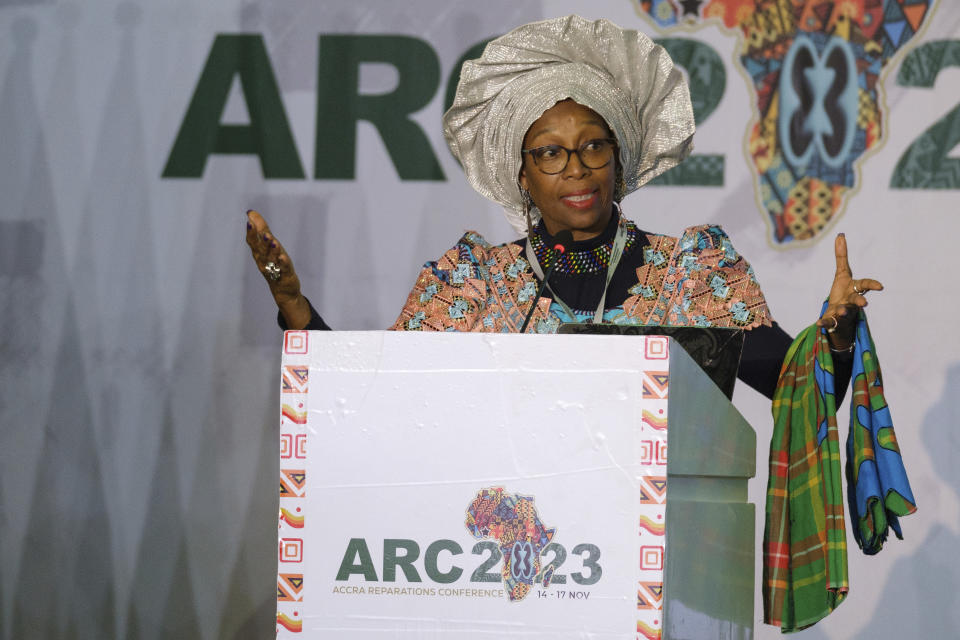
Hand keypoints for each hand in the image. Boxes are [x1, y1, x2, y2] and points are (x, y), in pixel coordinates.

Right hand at [245, 210, 311, 328]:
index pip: (253, 242)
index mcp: (259, 253)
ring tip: (272, 241)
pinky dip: (283, 262)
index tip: (248, 221)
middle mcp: (264, 261)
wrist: (283, 289)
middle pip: (260, 249)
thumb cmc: (275, 264)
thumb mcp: (268, 245)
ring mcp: (274, 268)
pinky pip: (283, 268)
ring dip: (271, 250)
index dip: (251, 232)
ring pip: (271, 258)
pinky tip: (283, 257)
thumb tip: (251, 212)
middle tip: (257, 229)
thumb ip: (261, 229)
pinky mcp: (285, 275)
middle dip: (258, 239)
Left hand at [815, 233, 882, 347]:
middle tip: (865, 303)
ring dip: (843, 311)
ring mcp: (842, 312)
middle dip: (860, 301)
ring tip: (841, 310)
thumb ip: (842, 256)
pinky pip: (829, 323)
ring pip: (844, 312)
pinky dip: (825, 323)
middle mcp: (851, 301)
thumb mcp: (842, 273)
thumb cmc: (844, 291)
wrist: (841, 315)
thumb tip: (840, 234)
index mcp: (854, 289)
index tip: (880, 286)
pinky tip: (819, 323)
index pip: (864, 285)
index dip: (872, 284)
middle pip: (857, 301)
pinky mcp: (833, 320)